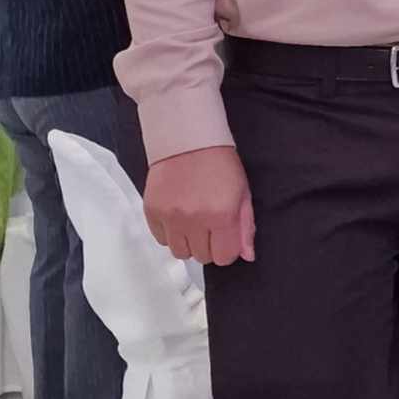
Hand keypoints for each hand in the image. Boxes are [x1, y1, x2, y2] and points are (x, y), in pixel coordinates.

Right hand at [144, 146, 254, 266]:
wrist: (188, 141)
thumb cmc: (220, 165)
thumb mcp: (243, 194)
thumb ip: (245, 227)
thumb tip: (247, 256)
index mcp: (222, 215)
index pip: (224, 257)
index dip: (227, 250)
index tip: (226, 237)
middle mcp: (194, 220)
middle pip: (202, 257)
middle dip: (209, 245)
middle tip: (210, 224)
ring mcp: (170, 217)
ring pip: (180, 252)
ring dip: (189, 242)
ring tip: (193, 222)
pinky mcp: (152, 211)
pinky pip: (161, 239)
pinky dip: (170, 233)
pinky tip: (178, 216)